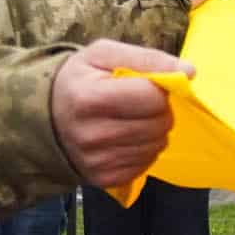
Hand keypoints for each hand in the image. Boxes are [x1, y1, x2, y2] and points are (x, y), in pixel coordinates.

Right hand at [54, 40, 189, 189]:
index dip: (159, 88)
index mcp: (88, 98)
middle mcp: (91, 135)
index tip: (147, 84)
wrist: (44, 117)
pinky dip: (144, 149)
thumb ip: (148, 58)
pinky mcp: (104, 180)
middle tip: (140, 102)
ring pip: (157, 145)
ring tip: (132, 119)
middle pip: (158, 124)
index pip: (152, 97)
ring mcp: (97, 161)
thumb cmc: (80, 80)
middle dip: (159, 110)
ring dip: (154, 130)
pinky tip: (127, 138)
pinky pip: (146, 164)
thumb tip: (189, 71)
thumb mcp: (105, 55)